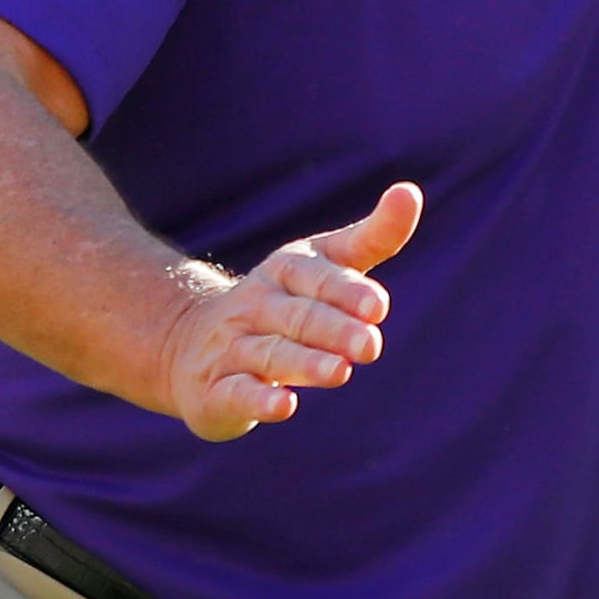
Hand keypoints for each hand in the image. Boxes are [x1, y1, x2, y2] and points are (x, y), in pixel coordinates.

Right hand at [158, 183, 419, 438]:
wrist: (188, 343)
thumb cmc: (282, 303)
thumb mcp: (323, 264)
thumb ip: (372, 236)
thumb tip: (410, 191)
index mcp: (284, 272)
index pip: (317, 277)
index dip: (346, 290)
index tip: (378, 306)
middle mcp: (257, 306)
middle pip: (299, 317)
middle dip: (334, 330)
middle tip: (371, 345)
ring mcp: (233, 348)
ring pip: (272, 354)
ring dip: (307, 363)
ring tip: (340, 372)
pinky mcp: (216, 391)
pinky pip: (236, 394)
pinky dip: (259, 401)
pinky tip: (284, 407)